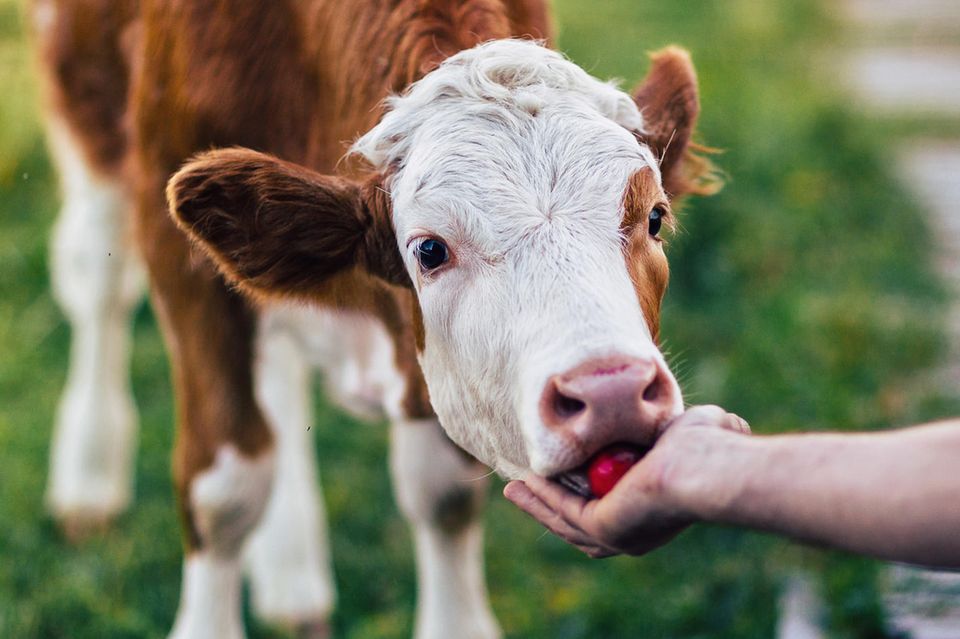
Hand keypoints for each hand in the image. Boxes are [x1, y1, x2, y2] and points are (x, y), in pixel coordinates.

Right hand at [504, 405, 749, 556]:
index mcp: (654, 513)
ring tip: (511, 489)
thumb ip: (689, 426)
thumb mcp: (692, 430)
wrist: (705, 466)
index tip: (560, 474)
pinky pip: (565, 511)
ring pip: (564, 521)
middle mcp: (635, 532)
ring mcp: (619, 535)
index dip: (580, 497)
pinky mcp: (605, 529)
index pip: (609, 511)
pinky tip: (526, 481)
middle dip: (546, 507)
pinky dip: (543, 497)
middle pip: (576, 524)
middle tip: (520, 488)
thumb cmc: (707, 447)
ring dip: (537, 505)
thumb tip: (720, 419)